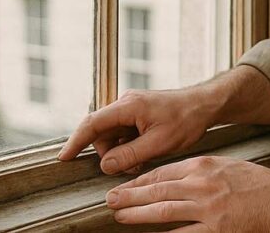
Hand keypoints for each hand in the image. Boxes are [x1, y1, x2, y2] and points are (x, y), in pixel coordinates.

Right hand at [58, 87, 217, 173]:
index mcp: (128, 106)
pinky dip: (129, 145)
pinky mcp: (137, 113)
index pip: (92, 123)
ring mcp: (131, 107)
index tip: (63, 158)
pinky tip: (145, 151)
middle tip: (132, 165)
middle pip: (101, 132)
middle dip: (110, 153)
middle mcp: (126, 103)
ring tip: (143, 158)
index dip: (75, 141)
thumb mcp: (159, 143)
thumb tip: (105, 165)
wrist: (205, 105)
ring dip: (121, 151)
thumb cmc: (187, 120)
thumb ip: (129, 155)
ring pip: (112, 135)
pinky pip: (123, 132)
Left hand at [104, 155, 269, 231]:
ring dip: (138, 214)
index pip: (163, 172)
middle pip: (158, 190)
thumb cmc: (255, 183)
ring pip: (164, 211)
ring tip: (120, 215)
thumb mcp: (224, 166)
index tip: (124, 185)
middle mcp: (202, 184)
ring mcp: (208, 208)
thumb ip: (199, 171)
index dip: (140, 181)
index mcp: (203, 166)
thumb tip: (172, 180)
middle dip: (130, 195)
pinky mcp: (216, 229)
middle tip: (110, 199)